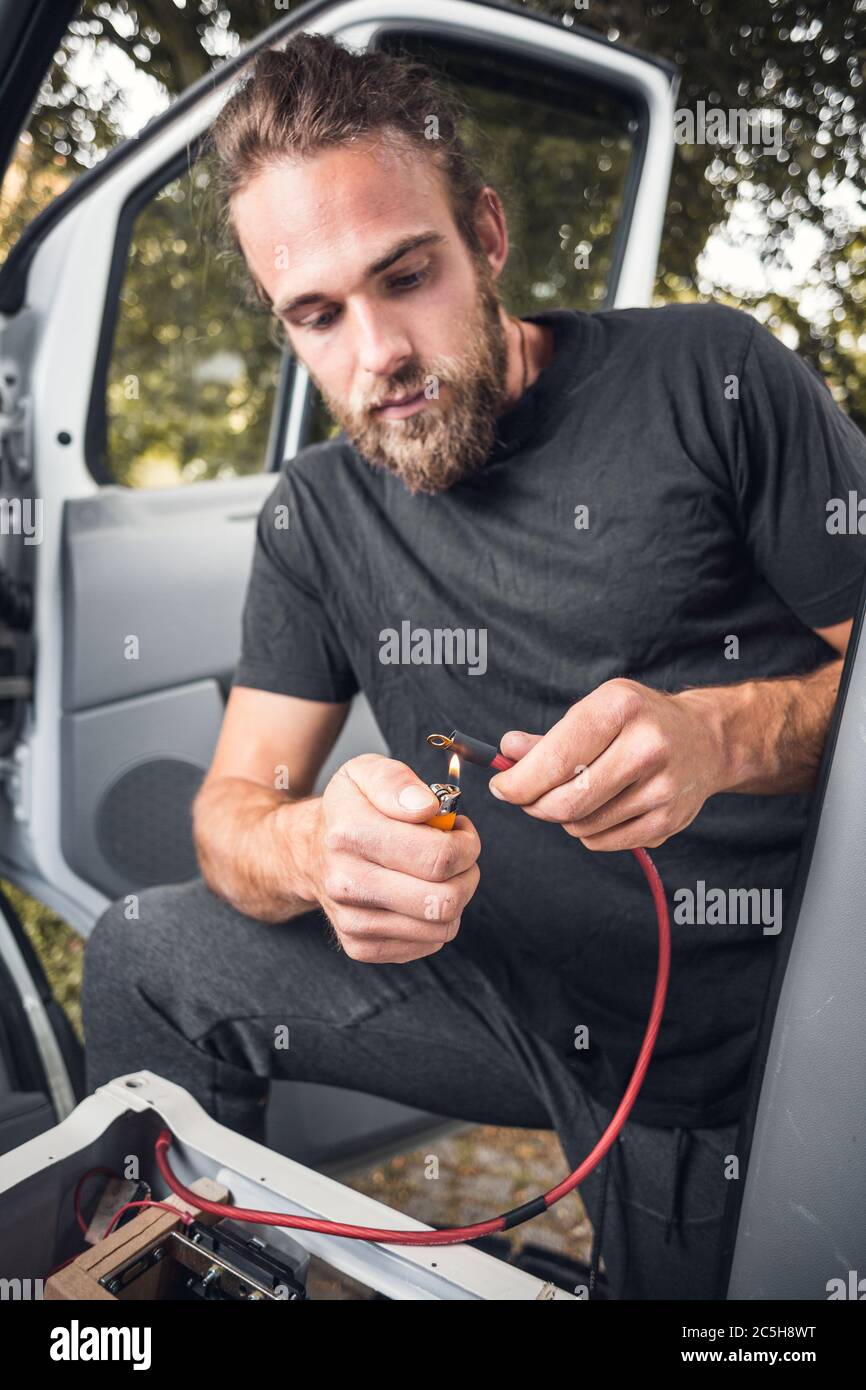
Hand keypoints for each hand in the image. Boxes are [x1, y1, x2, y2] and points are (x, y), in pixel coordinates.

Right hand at [304, 754, 480, 962]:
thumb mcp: (364, 773)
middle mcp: (346, 883)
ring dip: (456, 898)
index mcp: (349, 834)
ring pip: (441, 927)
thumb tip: (427, 807)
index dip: (466, 844)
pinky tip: (421, 895)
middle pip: (443, 900)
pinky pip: (427, 944)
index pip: (438, 857)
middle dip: (467, 874)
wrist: (307, 852)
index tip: (461, 831)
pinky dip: (436, 921)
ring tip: (441, 874)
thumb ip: (397, 781)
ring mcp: (351, 920)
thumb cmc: (347, 810)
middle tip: (458, 855)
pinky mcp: (359, 946)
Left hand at [487, 679, 726, 850]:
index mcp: (620, 708)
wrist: (706, 740)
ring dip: (562, 817)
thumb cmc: (640, 721)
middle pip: (566, 801)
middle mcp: (646, 747)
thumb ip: (550, 738)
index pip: (555, 760)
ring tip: (572, 794)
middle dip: (534, 805)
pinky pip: (603, 842)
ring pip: (581, 825)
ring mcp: (662, 788)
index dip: (518, 782)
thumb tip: (507, 752)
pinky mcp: (669, 821)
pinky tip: (599, 807)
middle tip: (526, 798)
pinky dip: (587, 831)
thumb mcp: (596, 709)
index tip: (501, 787)